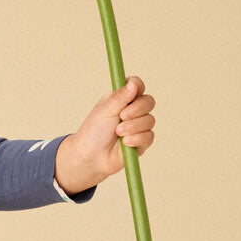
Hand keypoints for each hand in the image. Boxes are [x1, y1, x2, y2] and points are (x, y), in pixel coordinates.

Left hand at [54, 76, 155, 194]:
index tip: (133, 91)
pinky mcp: (142, 142)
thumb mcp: (105, 110)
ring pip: (150, 120)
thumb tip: (134, 84)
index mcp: (122, 99)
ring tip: (118, 132)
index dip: (138, 87)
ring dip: (134, 126)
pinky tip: (125, 143)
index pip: (137, 86)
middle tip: (122, 116)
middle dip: (137, 109)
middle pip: (148, 102)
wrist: (91, 156)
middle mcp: (132, 111)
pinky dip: (137, 139)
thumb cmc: (94, 132)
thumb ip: (120, 97)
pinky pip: (149, 136)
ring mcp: (138, 126)